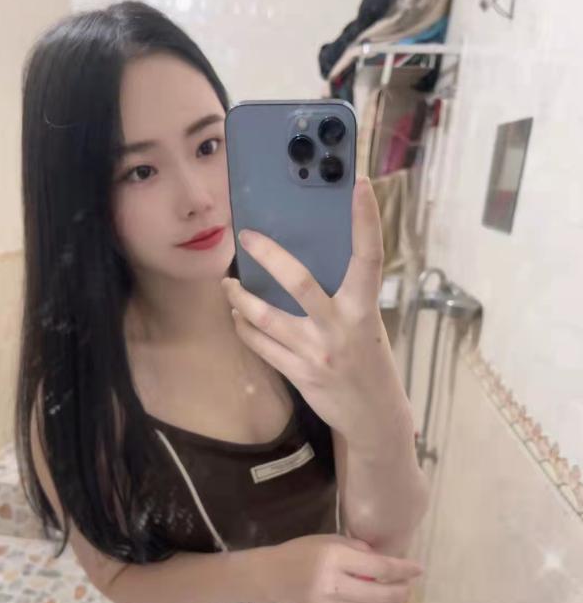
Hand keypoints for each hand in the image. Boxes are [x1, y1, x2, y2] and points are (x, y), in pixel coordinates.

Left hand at [221, 177, 403, 441]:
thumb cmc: (369, 362)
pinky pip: (262, 346)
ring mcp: (318, 353)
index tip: (359, 184)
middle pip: (300, 283)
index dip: (367, 220)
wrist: (374, 417)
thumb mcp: (367, 325)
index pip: (370, 257)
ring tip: (227, 285)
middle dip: (270, 256)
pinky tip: (237, 319)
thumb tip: (305, 263)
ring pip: (267, 318)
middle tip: (245, 237)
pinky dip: (245, 329)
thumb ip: (343, 297)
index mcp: (365, 309)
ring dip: (240, 299)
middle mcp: (342, 328)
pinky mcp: (300, 374)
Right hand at [264, 534, 422, 602]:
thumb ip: (357, 549)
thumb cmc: (300, 553)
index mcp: (334, 559)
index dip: (403, 569)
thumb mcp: (328, 540)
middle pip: (380, 595)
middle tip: (407, 586)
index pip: (379, 568)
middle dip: (401, 591)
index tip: (418, 569)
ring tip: (398, 601)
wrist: (269, 577)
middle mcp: (332, 586)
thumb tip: (385, 562)